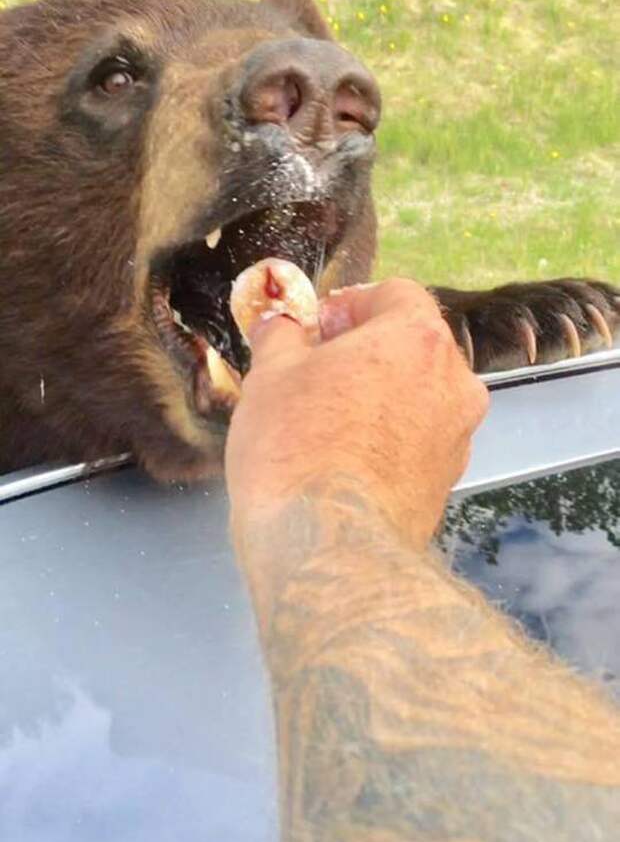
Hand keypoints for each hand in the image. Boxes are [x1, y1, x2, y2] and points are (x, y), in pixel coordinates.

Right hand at [225, 278, 488, 549]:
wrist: (329, 546)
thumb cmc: (297, 449)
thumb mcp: (271, 376)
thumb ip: (281, 337)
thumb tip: (281, 325)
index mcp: (418, 338)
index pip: (395, 295)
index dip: (350, 305)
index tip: (317, 327)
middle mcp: (454, 383)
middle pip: (412, 347)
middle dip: (366, 352)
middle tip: (315, 371)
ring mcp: (457, 438)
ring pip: (417, 398)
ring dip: (378, 398)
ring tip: (324, 421)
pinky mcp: (447, 484)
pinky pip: (416, 443)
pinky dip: (387, 440)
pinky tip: (344, 460)